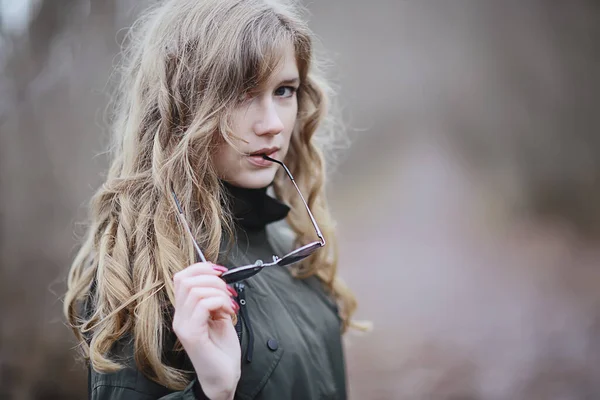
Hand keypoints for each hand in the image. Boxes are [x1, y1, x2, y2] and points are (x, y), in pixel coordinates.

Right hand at [172, 262, 240, 399]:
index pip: (181, 277)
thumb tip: (219, 278)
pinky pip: (202, 305)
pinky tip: (228, 312)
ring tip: (229, 304)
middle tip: (228, 291)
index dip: (201, 267)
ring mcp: (184, 326)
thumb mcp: (219, 316)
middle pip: (185, 279)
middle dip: (212, 278)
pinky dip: (219, 302)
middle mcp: (179, 317)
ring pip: (195, 289)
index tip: (222, 272)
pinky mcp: (192, 334)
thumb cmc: (223, 349)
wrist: (224, 377)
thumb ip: (214, 298)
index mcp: (184, 311)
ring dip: (218, 291)